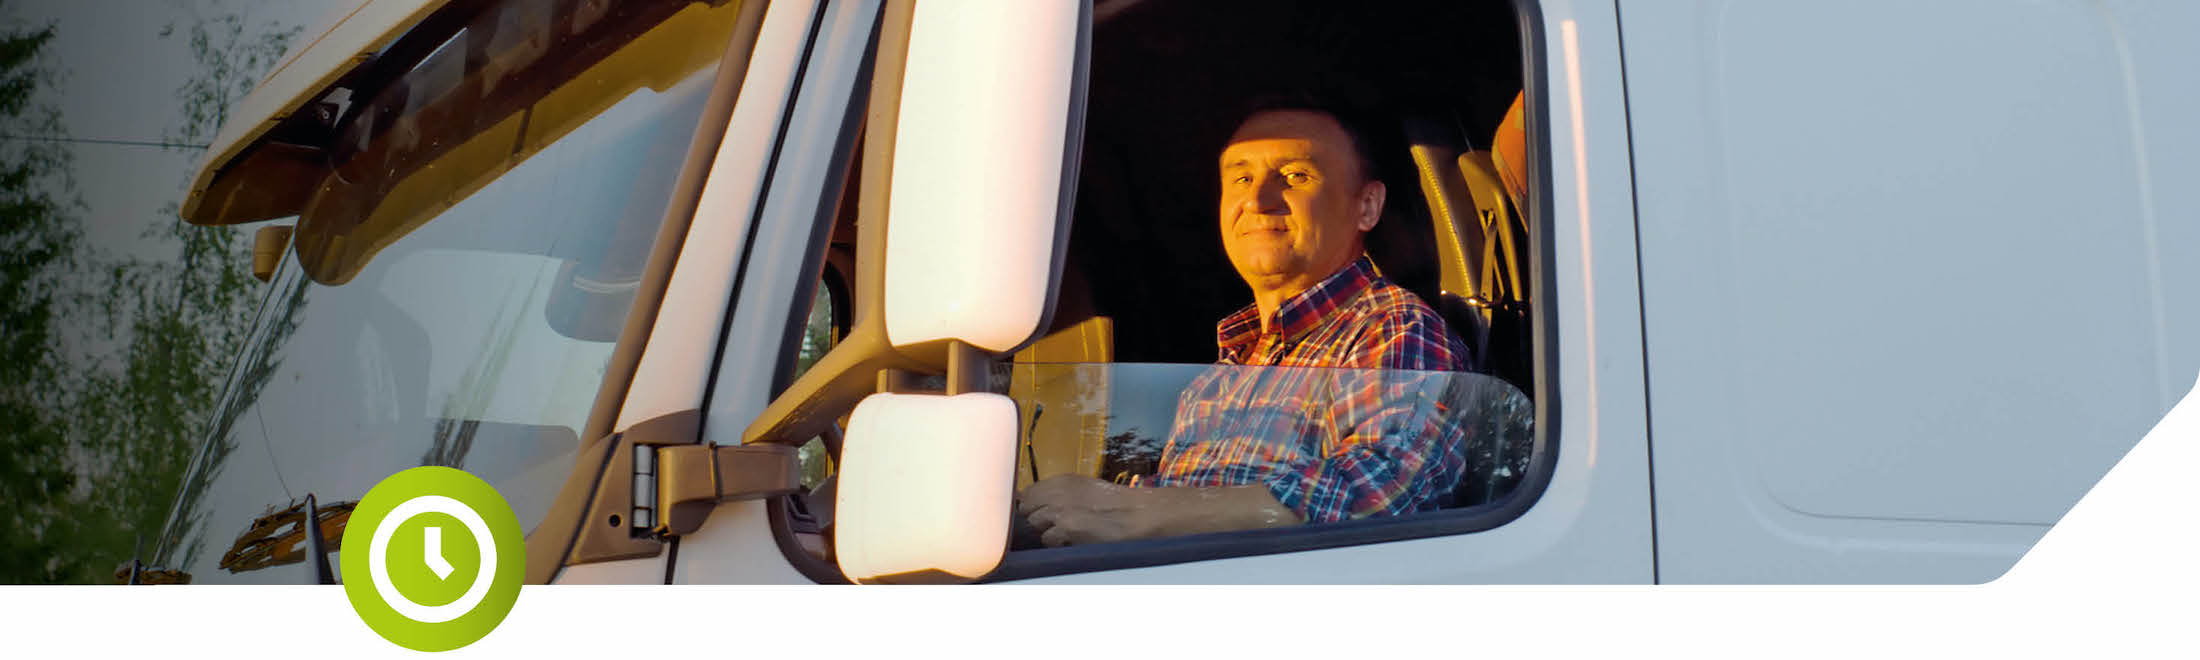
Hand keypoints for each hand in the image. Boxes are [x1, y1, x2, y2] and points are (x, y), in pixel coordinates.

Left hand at [1016, 475, 1153, 546]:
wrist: (1136, 515)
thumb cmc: (1114, 504)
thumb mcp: (1083, 488)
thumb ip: (1058, 493)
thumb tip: (1029, 501)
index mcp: (1062, 480)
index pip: (1027, 491)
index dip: (1031, 504)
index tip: (1036, 512)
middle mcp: (1058, 491)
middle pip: (1026, 508)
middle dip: (1036, 517)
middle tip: (1054, 524)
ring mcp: (1060, 509)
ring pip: (1035, 524)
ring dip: (1047, 531)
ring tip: (1067, 532)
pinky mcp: (1067, 527)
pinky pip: (1048, 539)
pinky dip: (1058, 542)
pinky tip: (1072, 540)